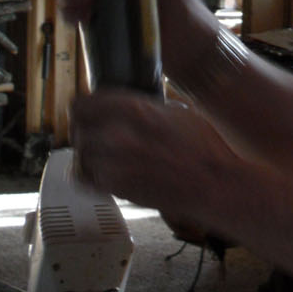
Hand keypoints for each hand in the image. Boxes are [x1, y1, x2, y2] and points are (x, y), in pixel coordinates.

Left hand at [70, 89, 236, 225]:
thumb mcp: (177, 112)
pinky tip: (103, 171)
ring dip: (89, 152)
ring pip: (81, 153)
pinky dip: (90, 173)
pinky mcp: (117, 188)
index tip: (87, 111)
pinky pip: (84, 178)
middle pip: (78, 128)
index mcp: (133, 110)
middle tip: (96, 132)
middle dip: (86, 129)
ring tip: (104, 153)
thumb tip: (129, 106)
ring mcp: (115, 164)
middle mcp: (118, 135)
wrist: (214, 183)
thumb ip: (146, 108)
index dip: (83, 107)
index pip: (82, 103)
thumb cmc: (204, 147)